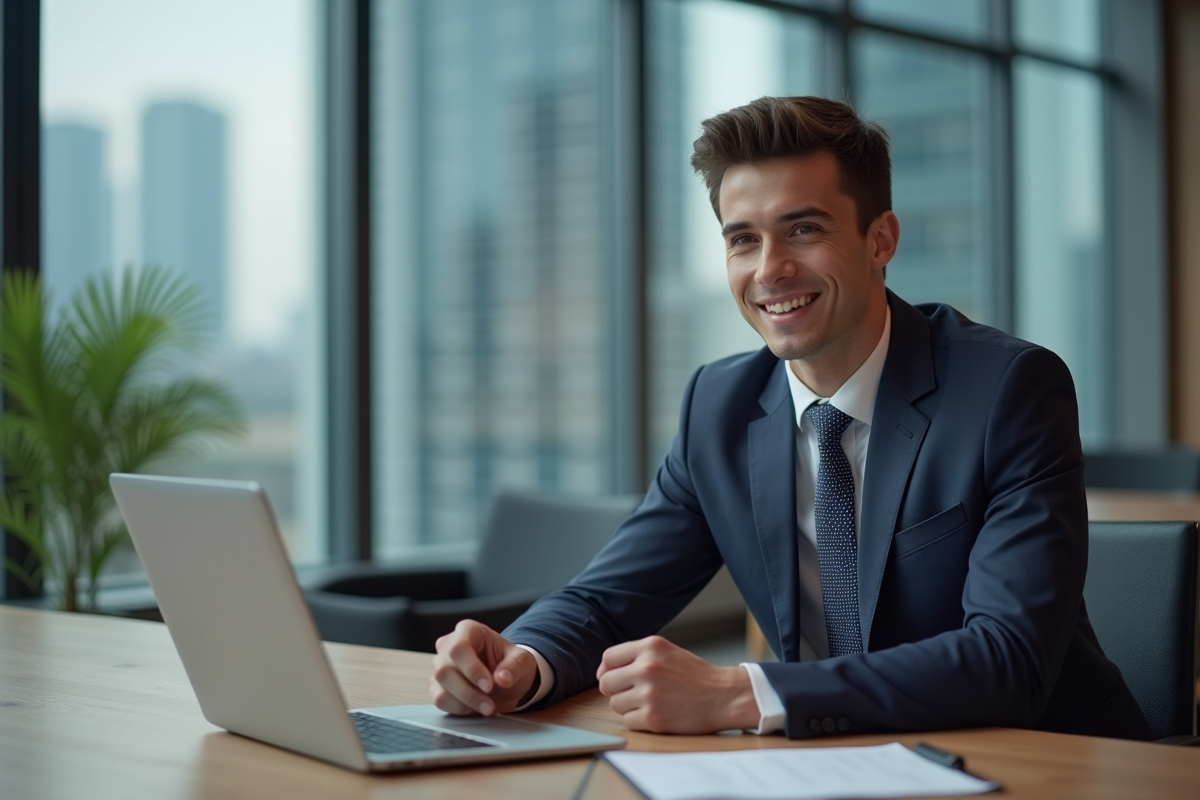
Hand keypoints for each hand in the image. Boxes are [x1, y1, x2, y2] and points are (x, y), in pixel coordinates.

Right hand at [429, 620, 537, 715]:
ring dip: (464, 702)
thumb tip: (502, 678)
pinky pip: (439, 699)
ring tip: (486, 708)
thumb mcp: (522, 661)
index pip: (459, 647)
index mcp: (468, 630)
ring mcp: (440, 666)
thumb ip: (514, 667)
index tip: (489, 686)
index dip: (472, 669)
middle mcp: (448, 645)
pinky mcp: (437, 685)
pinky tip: (474, 709)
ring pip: (440, 686)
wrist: (505, 679)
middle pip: (445, 669)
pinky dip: (457, 708)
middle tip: (489, 705)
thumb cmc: (510, 663)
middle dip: (469, 692)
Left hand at [595, 636, 759, 733]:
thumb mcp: (666, 652)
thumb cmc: (694, 675)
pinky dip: (638, 720)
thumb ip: (636, 656)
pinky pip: (627, 721)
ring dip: (628, 706)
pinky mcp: (653, 717)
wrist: (724, 696)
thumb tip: (601, 672)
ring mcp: (649, 693)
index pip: (608, 658)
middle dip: (617, 689)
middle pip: (606, 683)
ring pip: (615, 704)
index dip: (608, 670)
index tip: (616, 677)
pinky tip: (657, 713)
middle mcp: (647, 667)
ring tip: (651, 702)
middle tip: (635, 692)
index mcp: (650, 646)